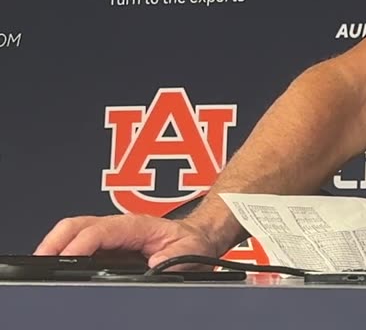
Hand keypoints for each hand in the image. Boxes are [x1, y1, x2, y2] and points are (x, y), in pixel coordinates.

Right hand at [34, 214, 222, 269]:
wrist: (200, 239)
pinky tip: (57, 265)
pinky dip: (63, 251)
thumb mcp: (189, 252)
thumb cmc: (193, 243)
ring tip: (43, 264)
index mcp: (138, 225)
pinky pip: (80, 243)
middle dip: (57, 240)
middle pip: (78, 225)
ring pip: (74, 232)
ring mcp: (111, 234)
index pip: (102, 230)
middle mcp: (120, 226)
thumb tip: (155, 265)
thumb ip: (172, 258)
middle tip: (42, 260)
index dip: (82, 243)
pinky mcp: (107, 245)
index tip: (69, 257)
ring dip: (56, 245)